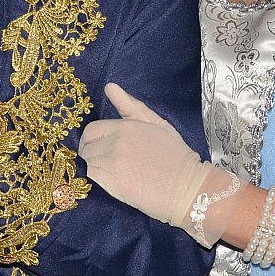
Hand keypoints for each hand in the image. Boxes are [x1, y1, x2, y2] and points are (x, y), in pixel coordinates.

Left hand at [79, 83, 211, 230]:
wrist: (188, 188)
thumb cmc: (177, 156)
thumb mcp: (158, 123)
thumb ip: (130, 106)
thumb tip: (109, 87)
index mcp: (126, 126)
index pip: (92, 130)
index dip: (94, 140)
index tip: (102, 149)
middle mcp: (116, 141)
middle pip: (86, 146)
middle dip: (92, 153)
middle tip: (105, 163)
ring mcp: (112, 161)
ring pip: (86, 161)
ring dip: (93, 167)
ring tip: (110, 174)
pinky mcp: (110, 182)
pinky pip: (88, 175)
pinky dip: (92, 179)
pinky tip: (107, 183)